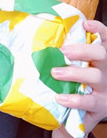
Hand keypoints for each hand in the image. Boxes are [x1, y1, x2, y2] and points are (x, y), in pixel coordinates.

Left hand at [51, 20, 106, 137]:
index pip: (104, 39)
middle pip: (101, 54)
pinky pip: (89, 102)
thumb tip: (38, 36)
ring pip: (95, 76)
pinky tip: (60, 98)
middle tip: (63, 52)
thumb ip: (64, 53)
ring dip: (74, 73)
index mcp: (99, 58)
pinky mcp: (100, 107)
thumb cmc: (75, 83)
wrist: (84, 113)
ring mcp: (105, 89)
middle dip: (82, 50)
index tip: (85, 24)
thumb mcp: (75, 67)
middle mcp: (105, 70)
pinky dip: (75, 100)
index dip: (98, 29)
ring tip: (55, 73)